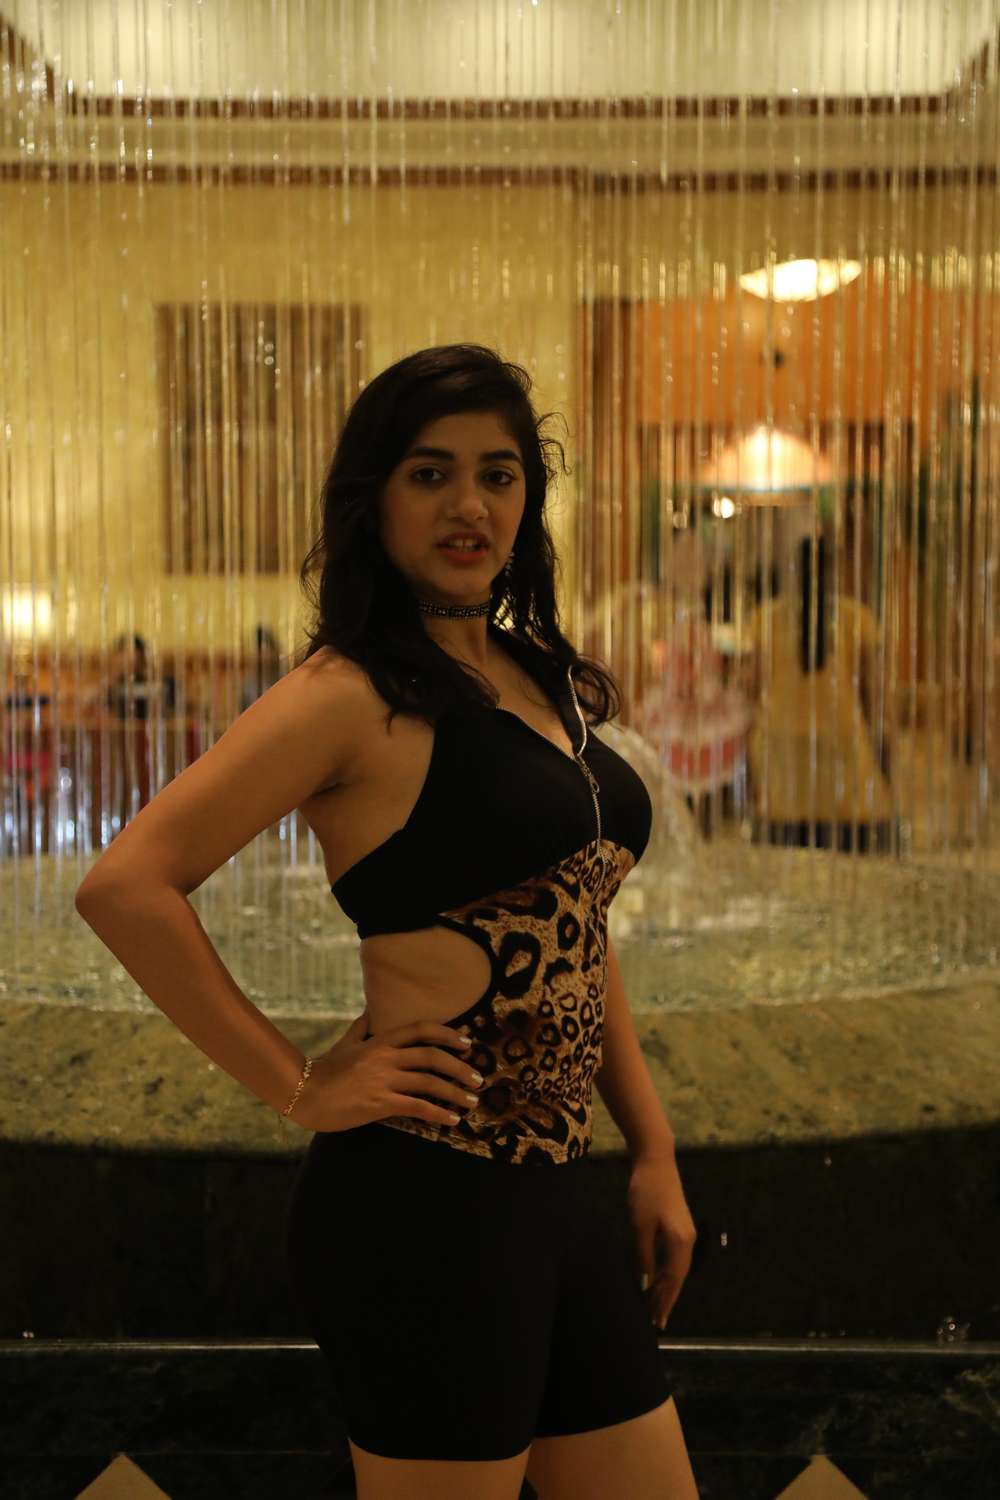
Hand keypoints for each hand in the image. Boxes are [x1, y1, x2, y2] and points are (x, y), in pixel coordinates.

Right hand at [291, 1009, 482, 1132]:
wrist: (303, 1093)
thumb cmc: (324, 1069)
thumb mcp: (345, 1043)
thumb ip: (362, 1027)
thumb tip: (371, 1010)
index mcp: (380, 1041)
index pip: (421, 1030)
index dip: (447, 1034)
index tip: (467, 1043)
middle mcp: (386, 1057)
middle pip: (432, 1056)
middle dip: (460, 1067)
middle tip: (477, 1078)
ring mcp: (384, 1080)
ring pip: (429, 1083)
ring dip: (455, 1093)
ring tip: (471, 1102)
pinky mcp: (380, 1103)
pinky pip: (417, 1107)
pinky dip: (438, 1114)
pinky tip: (451, 1121)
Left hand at [628, 1152, 696, 1331]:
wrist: (656, 1161)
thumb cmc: (646, 1192)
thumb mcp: (641, 1226)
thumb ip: (644, 1255)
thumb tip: (645, 1283)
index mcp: (681, 1242)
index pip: (672, 1280)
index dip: (664, 1301)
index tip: (657, 1321)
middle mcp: (688, 1240)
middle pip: (678, 1277)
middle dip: (666, 1299)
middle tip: (656, 1321)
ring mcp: (685, 1233)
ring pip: (677, 1268)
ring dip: (666, 1287)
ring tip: (655, 1306)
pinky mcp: (679, 1226)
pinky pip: (675, 1257)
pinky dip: (666, 1272)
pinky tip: (656, 1279)